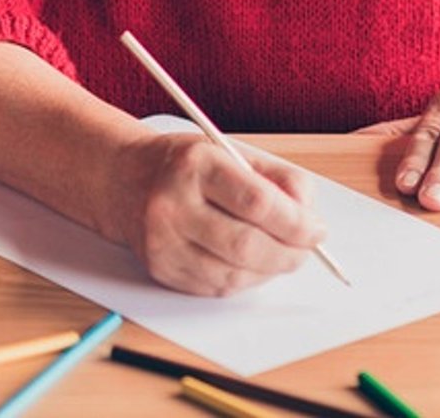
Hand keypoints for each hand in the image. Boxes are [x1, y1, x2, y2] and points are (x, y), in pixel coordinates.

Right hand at [108, 132, 326, 295]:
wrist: (123, 181)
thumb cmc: (185, 166)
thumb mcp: (230, 152)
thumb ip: (278, 179)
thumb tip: (310, 217)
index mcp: (194, 165)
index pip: (257, 202)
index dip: (296, 222)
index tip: (316, 229)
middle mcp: (172, 203)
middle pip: (246, 245)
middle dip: (289, 253)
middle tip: (305, 249)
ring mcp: (162, 240)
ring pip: (234, 274)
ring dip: (269, 270)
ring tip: (278, 255)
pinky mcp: (160, 268)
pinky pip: (216, 287)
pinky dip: (243, 280)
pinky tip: (249, 263)